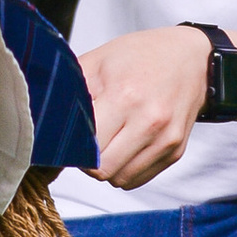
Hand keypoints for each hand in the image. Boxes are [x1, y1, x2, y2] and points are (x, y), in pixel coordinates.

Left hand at [79, 23, 212, 189]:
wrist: (194, 58)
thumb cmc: (142, 56)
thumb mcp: (100, 59)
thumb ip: (72, 89)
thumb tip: (42, 118)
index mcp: (124, 96)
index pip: (87, 146)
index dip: (73, 145)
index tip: (71, 135)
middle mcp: (148, 122)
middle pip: (101, 170)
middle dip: (87, 161)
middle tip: (87, 141)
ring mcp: (165, 140)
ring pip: (119, 180)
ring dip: (106, 168)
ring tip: (107, 142)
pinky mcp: (175, 151)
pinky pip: (139, 179)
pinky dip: (126, 170)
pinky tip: (124, 147)